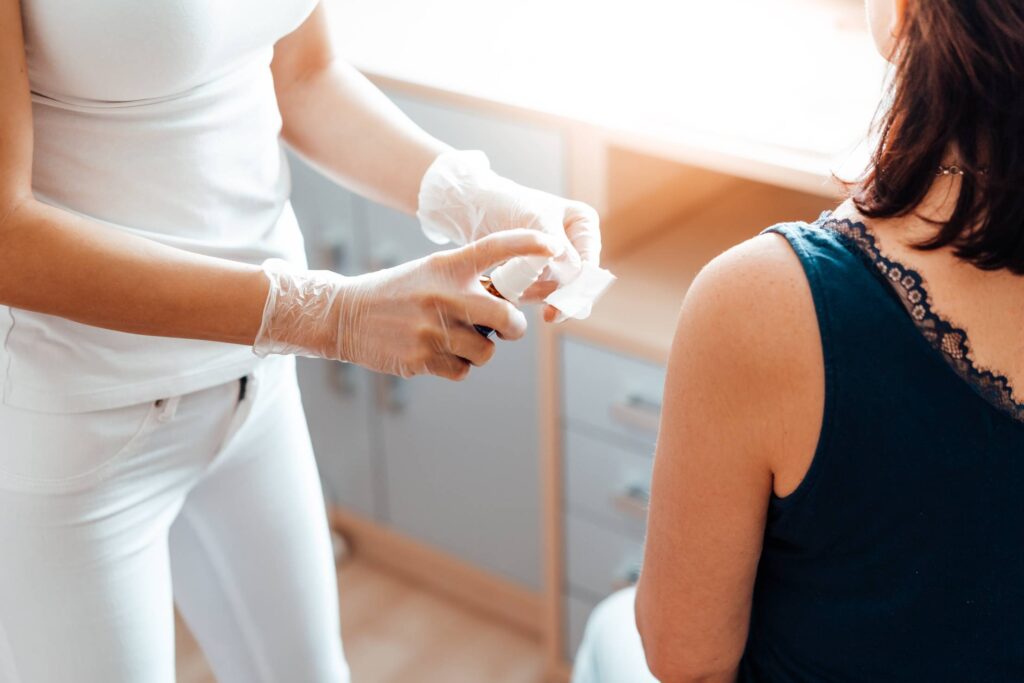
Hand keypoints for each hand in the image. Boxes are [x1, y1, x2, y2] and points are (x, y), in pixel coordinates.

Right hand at [253, 230, 560, 379]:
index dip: (527, 244)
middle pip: (506, 319)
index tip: (553, 245)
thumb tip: (509, 302)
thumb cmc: (397, 293)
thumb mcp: (430, 273)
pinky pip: (461, 370)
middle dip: (514, 329)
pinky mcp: (421, 358)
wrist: (344, 315)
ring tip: (454, 339)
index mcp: (447, 266)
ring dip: (478, 351)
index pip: (494, 248)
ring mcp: (432, 329)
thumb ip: (467, 282)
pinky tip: (433, 352)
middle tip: (508, 329)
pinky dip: (455, 366)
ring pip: (485, 352)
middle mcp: (443, 295)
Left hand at [417, 150, 601, 321]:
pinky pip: (541, 294)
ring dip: (543, 298)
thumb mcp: (535, 220)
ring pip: (560, 290)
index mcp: (583, 224)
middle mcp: (576, 244)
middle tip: (552, 314)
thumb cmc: (507, 204)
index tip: (569, 300)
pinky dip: (529, 297)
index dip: (581, 283)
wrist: (477, 209)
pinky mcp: (540, 275)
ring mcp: (558, 262)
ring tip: (521, 297)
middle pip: (578, 280)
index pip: (589, 260)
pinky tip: (515, 296)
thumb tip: (576, 271)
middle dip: (564, 297)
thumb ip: (556, 245)